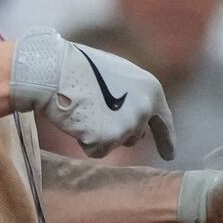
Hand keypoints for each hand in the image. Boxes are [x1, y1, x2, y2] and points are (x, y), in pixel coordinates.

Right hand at [11, 29, 175, 159]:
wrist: (55, 69)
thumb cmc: (79, 67)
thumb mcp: (117, 75)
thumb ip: (131, 95)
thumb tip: (133, 118)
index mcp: (151, 90)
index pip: (163, 121)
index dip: (166, 140)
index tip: (168, 156)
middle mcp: (145, 109)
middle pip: (133, 136)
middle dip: (116, 131)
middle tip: (93, 111)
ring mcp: (128, 124)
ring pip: (113, 143)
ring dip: (97, 133)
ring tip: (83, 109)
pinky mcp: (108, 138)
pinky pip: (96, 150)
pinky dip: (84, 141)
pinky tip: (76, 120)